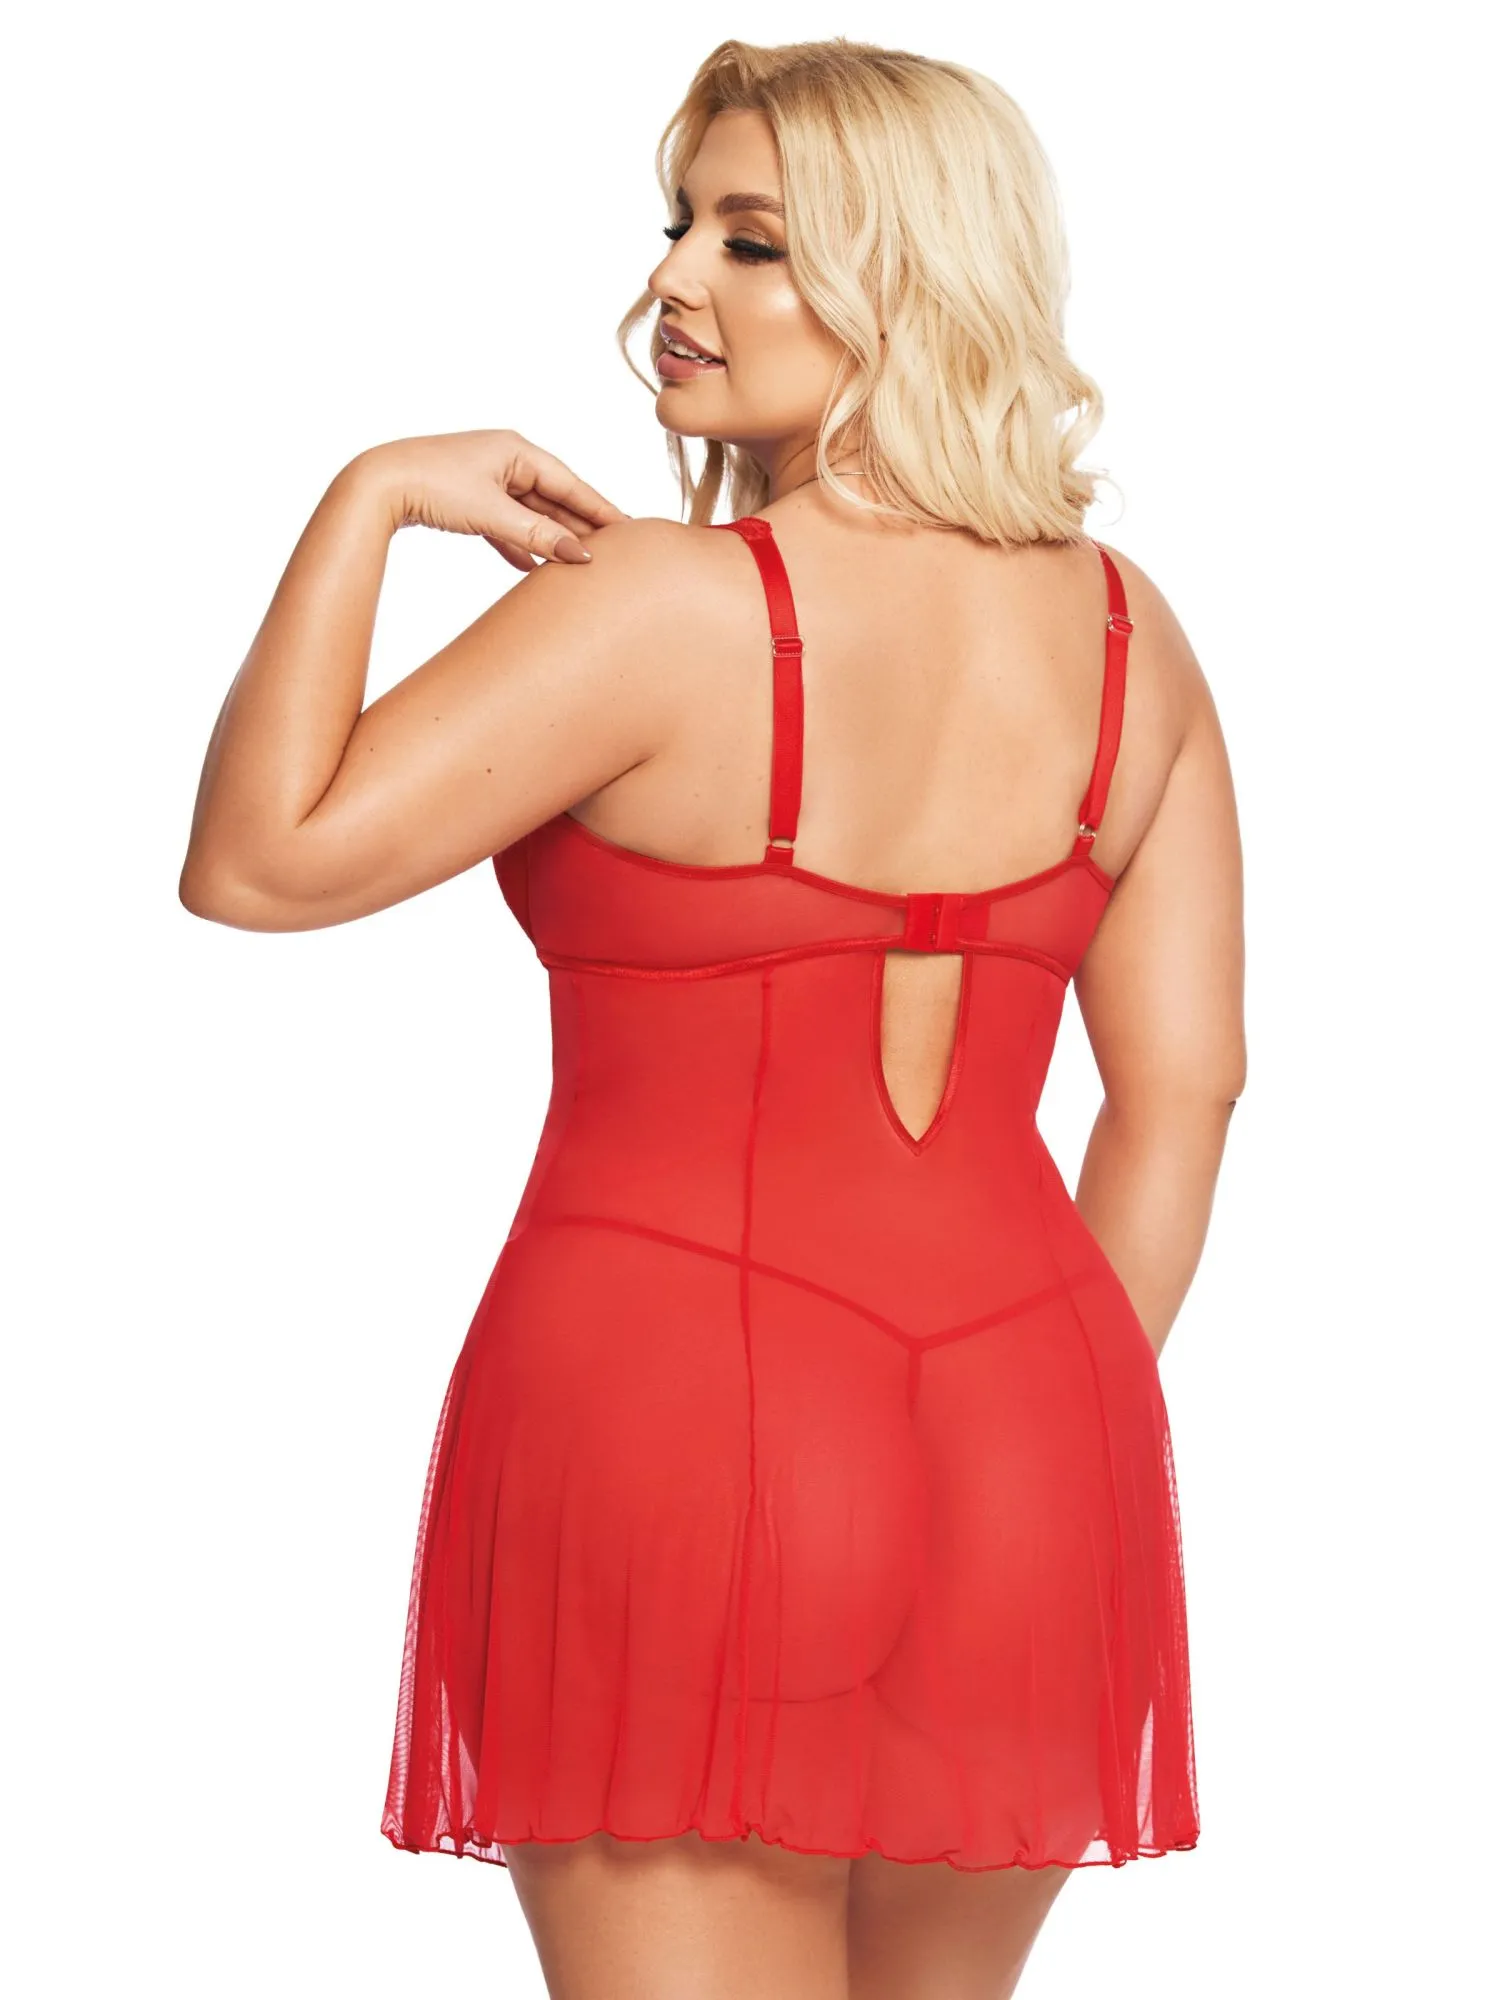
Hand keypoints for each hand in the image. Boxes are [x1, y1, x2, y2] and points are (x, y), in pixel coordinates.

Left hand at [356, 429, 630, 570]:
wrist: (378, 485)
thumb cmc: (433, 485)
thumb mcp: (492, 512)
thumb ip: (538, 534)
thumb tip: (579, 554)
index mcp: (516, 450)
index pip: (571, 484)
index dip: (601, 508)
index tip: (629, 528)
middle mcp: (505, 460)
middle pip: (554, 498)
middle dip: (580, 527)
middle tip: (612, 552)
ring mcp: (486, 480)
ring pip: (531, 514)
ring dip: (551, 539)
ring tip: (579, 564)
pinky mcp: (468, 500)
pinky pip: (505, 525)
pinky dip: (519, 544)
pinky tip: (531, 568)